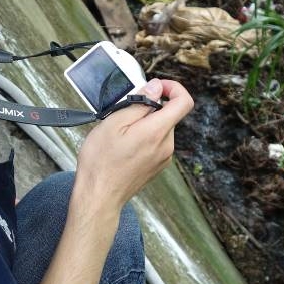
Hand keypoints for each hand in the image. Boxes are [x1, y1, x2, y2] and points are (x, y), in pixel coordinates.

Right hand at [74, 78, 193, 211]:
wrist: (99, 196)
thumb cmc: (101, 162)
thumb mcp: (114, 122)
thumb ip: (139, 102)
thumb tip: (156, 87)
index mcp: (157, 132)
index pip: (184, 102)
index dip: (173, 88)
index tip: (156, 87)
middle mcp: (166, 145)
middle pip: (168, 114)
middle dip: (148, 108)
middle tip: (124, 114)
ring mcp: (163, 157)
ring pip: (160, 129)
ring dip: (144, 124)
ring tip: (120, 134)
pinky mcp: (157, 166)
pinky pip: (155, 143)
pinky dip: (143, 138)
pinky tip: (124, 146)